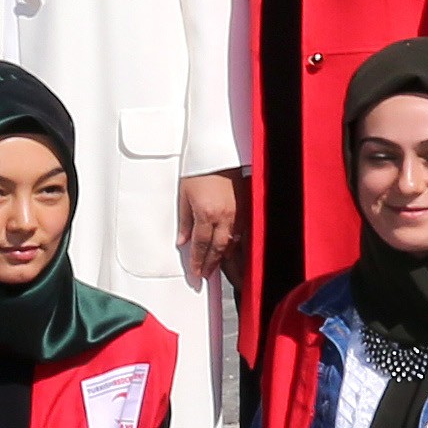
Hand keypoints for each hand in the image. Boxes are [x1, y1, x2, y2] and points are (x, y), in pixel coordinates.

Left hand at [177, 172, 244, 288]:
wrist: (219, 152)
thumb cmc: (199, 169)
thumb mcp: (184, 194)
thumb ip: (184, 221)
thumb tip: (182, 241)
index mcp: (206, 213)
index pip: (201, 245)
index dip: (197, 261)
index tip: (195, 273)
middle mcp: (224, 216)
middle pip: (218, 249)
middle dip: (211, 265)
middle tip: (205, 275)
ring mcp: (237, 213)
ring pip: (232, 243)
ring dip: (225, 259)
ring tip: (219, 269)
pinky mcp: (245, 208)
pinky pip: (241, 233)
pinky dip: (235, 245)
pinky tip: (231, 251)